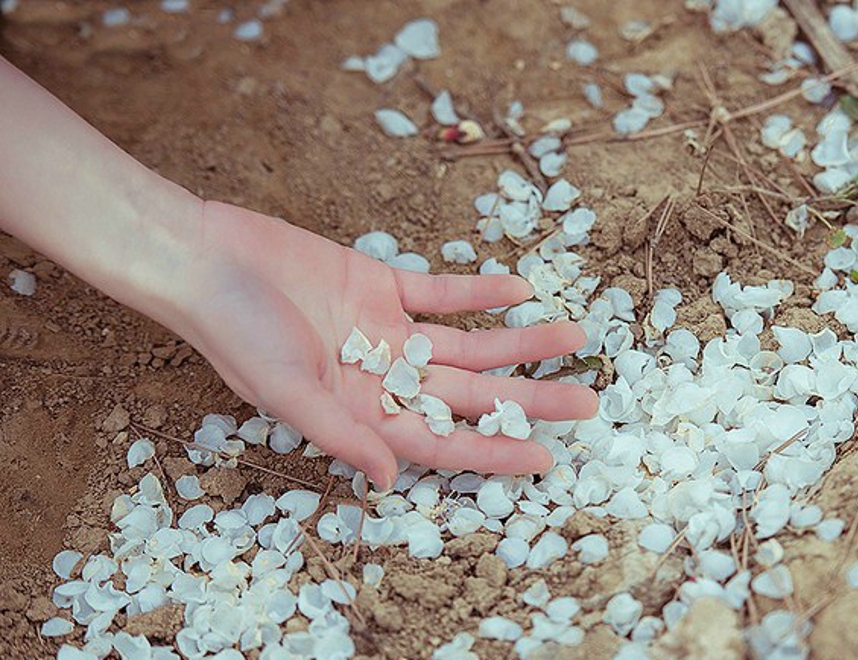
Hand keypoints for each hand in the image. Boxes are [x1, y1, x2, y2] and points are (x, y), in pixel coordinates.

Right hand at [173, 201, 597, 487]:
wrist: (206, 257)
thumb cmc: (234, 332)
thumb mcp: (287, 390)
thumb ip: (341, 434)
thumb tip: (389, 479)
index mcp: (360, 414)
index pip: (440, 441)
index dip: (492, 450)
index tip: (546, 457)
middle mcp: (381, 378)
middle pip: (469, 394)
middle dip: (528, 397)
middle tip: (588, 400)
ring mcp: (385, 331)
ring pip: (468, 343)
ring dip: (519, 341)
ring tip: (574, 336)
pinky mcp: (379, 284)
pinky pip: (441, 292)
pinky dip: (479, 291)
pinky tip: (521, 289)